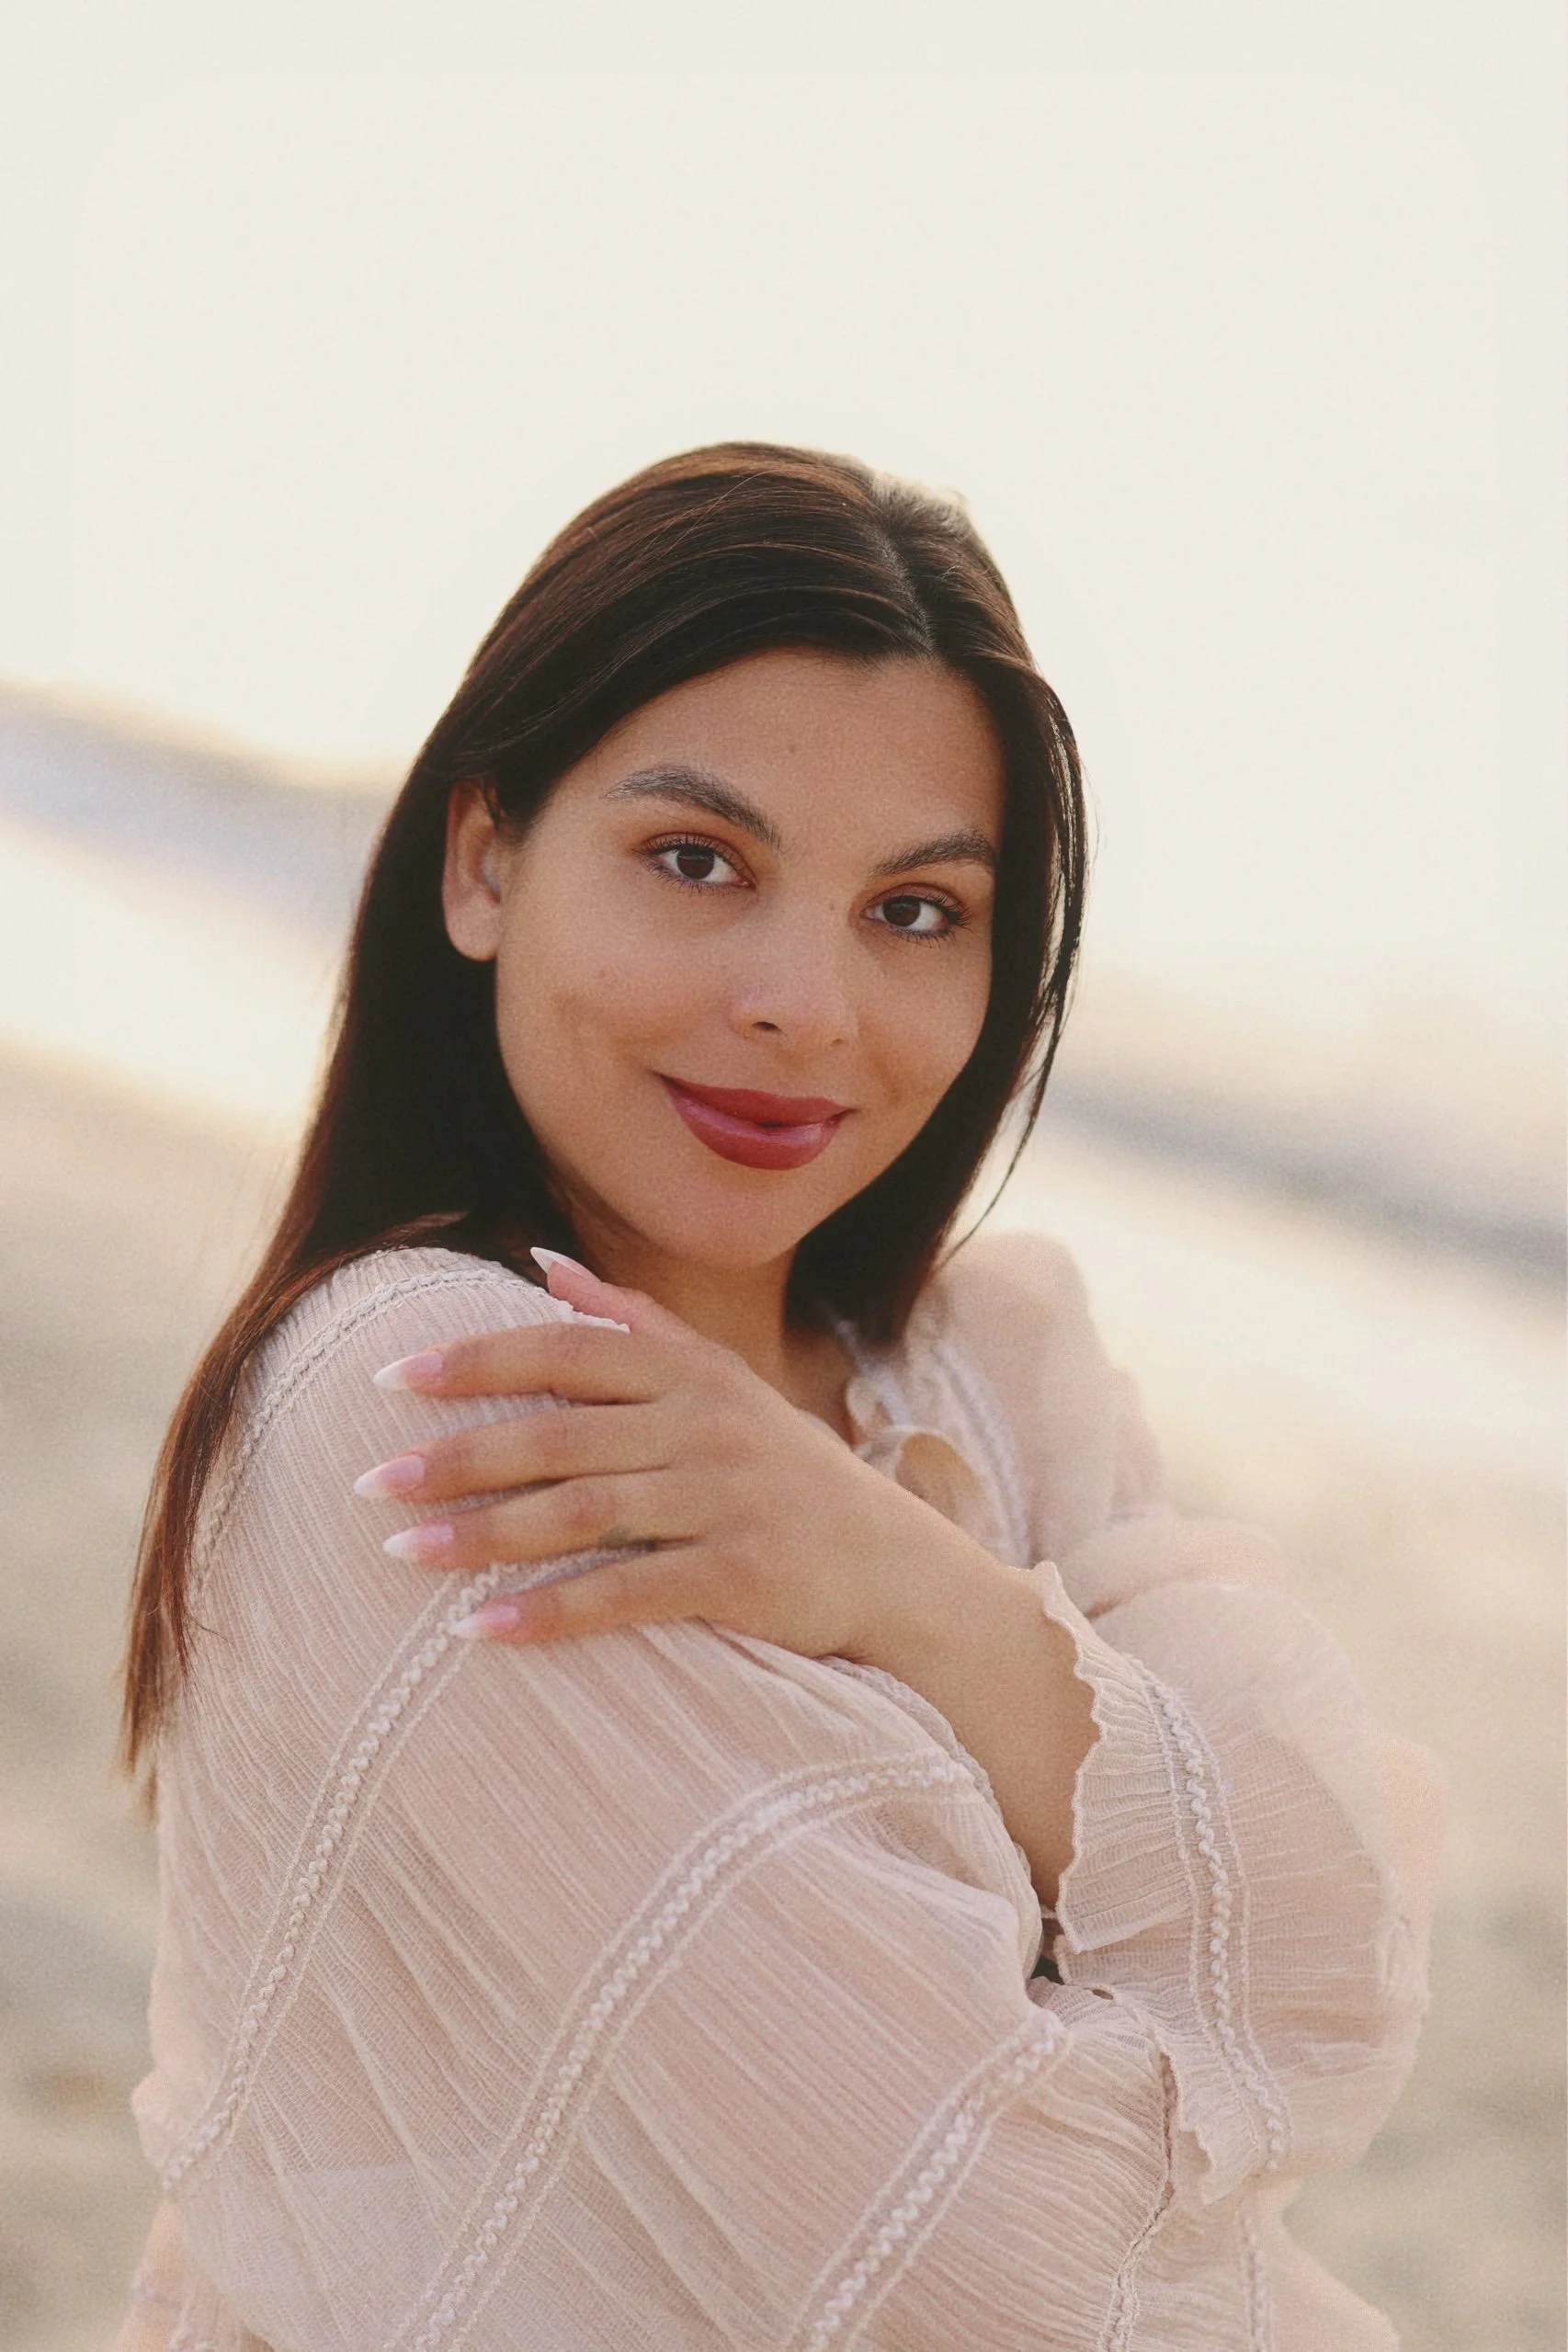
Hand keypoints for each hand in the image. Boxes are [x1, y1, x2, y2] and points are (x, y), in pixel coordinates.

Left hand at [356, 1253, 986, 1662]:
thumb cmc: (792, 1476)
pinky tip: (483, 1630)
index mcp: (692, 1372)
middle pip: (557, 1433)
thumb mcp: (726, 1384)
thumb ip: (635, 1322)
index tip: (391, 1379)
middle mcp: (706, 1425)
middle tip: (369, 1481)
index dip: (477, 1361)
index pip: (566, 1350)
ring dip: (482, 1534)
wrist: (899, 1572)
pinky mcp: (741, 1576)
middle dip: (456, 1455)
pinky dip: (551, 1612)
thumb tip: (541, 1263)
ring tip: (401, 1554)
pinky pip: (628, 1593)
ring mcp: (726, 1499)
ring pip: (580, 1511)